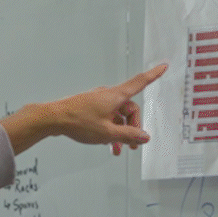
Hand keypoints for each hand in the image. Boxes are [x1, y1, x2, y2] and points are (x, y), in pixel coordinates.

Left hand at [0, 63, 168, 154]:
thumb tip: (144, 137)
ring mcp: (99, 101)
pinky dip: (110, 130)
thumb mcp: (107, 133)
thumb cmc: (79, 122)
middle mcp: (109, 96)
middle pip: (129, 109)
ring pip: (117, 116)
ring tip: (118, 150)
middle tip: (132, 146)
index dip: (153, 75)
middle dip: (133, 128)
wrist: (53, 119)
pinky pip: (107, 118)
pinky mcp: (90, 108)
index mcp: (116, 96)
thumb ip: (128, 136)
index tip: (164, 66)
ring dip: (120, 133)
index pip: (140, 83)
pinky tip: (107, 145)